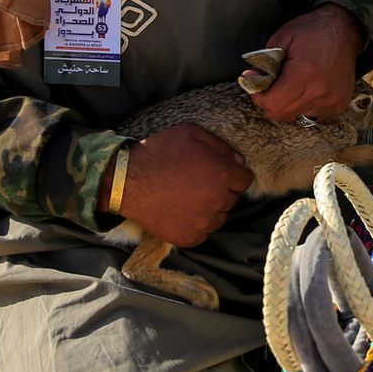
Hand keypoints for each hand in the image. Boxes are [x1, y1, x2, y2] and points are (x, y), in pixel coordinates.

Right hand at [114, 124, 252, 247]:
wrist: (127, 181)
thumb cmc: (159, 152)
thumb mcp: (190, 133)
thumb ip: (220, 146)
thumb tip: (239, 161)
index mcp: (222, 174)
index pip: (245, 180)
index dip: (232, 174)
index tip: (217, 173)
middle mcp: (218, 201)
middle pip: (232, 199)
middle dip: (221, 190)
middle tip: (197, 183)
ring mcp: (204, 222)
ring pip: (220, 217)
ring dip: (211, 209)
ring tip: (187, 197)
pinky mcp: (189, 238)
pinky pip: (203, 233)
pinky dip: (196, 224)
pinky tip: (180, 211)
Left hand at [249, 4, 362, 123]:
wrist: (345, 31)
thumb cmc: (311, 31)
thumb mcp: (282, 38)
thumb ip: (264, 61)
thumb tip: (250, 79)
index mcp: (304, 73)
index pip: (273, 104)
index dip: (259, 97)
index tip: (257, 85)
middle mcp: (321, 91)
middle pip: (282, 115)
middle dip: (270, 102)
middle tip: (271, 86)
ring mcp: (332, 101)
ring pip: (295, 117)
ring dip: (287, 105)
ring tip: (292, 85)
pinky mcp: (339, 105)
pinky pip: (311, 116)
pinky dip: (303, 106)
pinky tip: (307, 89)